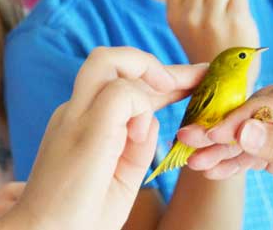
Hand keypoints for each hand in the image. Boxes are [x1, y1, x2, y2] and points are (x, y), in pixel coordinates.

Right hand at [5, 47, 206, 229]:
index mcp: (81, 122)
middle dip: (157, 63)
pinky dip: (141, 108)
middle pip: (109, 59)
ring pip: (108, 60)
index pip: (120, 84)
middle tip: (198, 76)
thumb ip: (136, 146)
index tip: (192, 81)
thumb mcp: (121, 176)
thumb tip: (151, 120)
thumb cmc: (80, 215)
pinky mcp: (85, 127)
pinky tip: (141, 135)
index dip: (158, 78)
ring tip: (171, 91)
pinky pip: (120, 93)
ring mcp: (75, 115)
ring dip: (147, 71)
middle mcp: (74, 111)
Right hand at [177, 69, 272, 229]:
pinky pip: (256, 154)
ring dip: (222, 149)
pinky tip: (210, 169)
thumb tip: (242, 129)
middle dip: (222, 131)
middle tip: (187, 141)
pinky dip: (234, 163)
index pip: (272, 99)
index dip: (239, 116)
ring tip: (192, 161)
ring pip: (250, 134)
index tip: (211, 132)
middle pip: (254, 113)